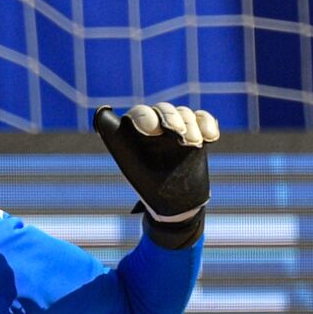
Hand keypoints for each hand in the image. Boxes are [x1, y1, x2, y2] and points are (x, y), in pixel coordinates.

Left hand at [93, 103, 219, 222]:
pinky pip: (203, 118)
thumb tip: (102, 115)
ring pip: (183, 113)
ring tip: (193, 145)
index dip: (144, 118)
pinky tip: (210, 138)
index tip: (152, 132)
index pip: (138, 114)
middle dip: (172, 118)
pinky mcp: (197, 133)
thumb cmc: (148, 186)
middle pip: (163, 109)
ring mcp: (176, 128)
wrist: (176, 204)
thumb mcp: (131, 166)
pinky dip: (207, 123)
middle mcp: (154, 126)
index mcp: (134, 132)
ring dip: (190, 124)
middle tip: (178, 135)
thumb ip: (118, 141)